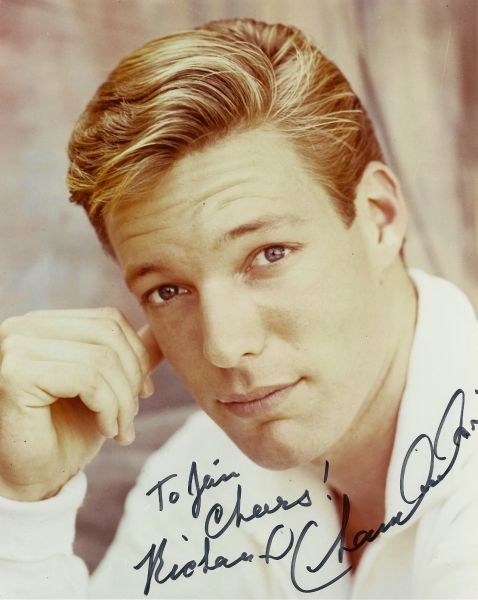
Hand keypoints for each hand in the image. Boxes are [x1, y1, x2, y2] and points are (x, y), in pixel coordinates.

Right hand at [0, 308, 162, 500]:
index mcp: (42, 324)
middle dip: (133, 378)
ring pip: (102, 359)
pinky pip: (88, 380)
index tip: (144, 391)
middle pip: (108, 335)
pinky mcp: (16, 374)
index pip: (107, 320)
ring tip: (121, 429)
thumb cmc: (66, 432)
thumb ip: (127, 354)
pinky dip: (108, 407)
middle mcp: (23, 328)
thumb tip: (161, 329)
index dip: (136, 355)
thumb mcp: (107, 386)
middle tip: (132, 416)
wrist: (32, 479)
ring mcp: (15, 348)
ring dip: (123, 400)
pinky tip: (106, 430)